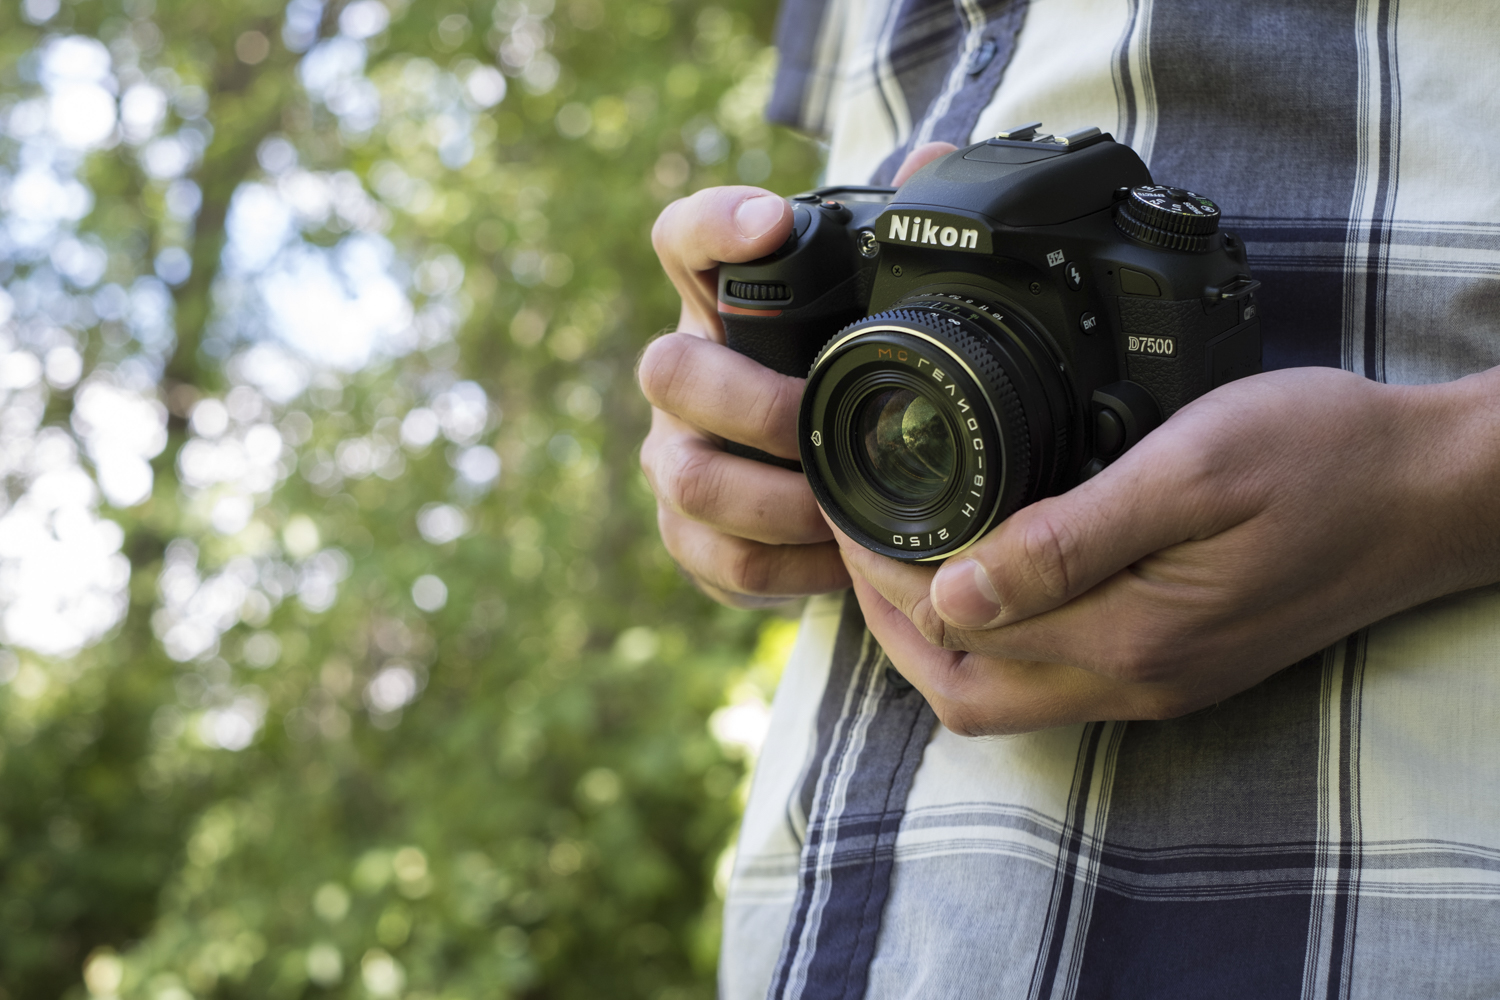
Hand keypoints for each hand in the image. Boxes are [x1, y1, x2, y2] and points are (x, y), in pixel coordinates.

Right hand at [639, 144, 955, 605]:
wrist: (822, 488)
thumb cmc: (843, 382)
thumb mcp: (872, 317)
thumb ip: (899, 240)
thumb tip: (936, 159)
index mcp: (721, 306)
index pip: (683, 240)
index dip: (714, 225)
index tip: (771, 221)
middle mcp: (683, 377)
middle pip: (668, 370)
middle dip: (751, 404)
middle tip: (817, 422)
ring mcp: (676, 457)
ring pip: (690, 479)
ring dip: (776, 500)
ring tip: (842, 509)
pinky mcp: (689, 535)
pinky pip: (719, 557)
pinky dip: (787, 566)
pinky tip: (838, 558)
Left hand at [835, 365, 1499, 733]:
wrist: (1432, 492)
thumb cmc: (1325, 456)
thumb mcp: (1192, 471)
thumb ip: (1070, 541)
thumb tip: (953, 593)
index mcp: (1130, 636)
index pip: (958, 632)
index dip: (884, 578)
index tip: (848, 513)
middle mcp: (1138, 681)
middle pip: (966, 692)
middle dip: (889, 625)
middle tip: (856, 542)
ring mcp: (1160, 683)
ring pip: (1005, 696)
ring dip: (935, 641)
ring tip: (898, 561)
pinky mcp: (1179, 666)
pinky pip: (1053, 680)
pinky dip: (993, 641)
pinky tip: (983, 582)